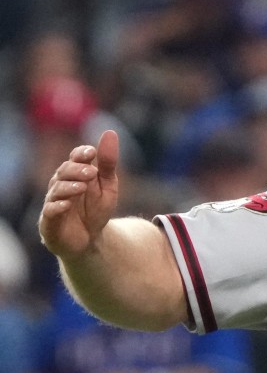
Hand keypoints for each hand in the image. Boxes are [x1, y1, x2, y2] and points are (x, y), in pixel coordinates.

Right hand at [39, 130, 120, 259]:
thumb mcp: (108, 186)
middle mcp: (61, 185)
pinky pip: (50, 211)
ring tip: (82, 187)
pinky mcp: (50, 220)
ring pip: (57, 190)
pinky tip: (67, 204)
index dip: (81, 154)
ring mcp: (54, 202)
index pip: (75, 158)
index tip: (92, 152)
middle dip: (77, 170)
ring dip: (69, 187)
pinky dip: (57, 206)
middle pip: (64, 171)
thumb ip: (108, 163)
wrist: (90, 240)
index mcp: (75, 174)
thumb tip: (110, 132)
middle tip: (92, 172)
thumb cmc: (95, 210)